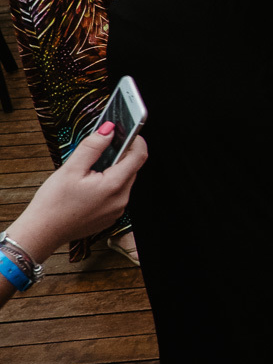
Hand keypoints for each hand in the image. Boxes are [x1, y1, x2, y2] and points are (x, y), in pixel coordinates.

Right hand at [6, 125, 147, 262]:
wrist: (42, 233)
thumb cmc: (53, 204)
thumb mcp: (70, 169)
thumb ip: (92, 147)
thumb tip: (108, 130)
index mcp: (114, 186)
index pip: (139, 156)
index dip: (136, 140)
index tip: (128, 131)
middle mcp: (121, 200)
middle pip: (132, 168)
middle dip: (121, 155)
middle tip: (103, 147)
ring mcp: (117, 210)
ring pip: (124, 181)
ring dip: (114, 170)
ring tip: (91, 168)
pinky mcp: (110, 216)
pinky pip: (117, 194)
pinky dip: (109, 185)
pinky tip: (90, 184)